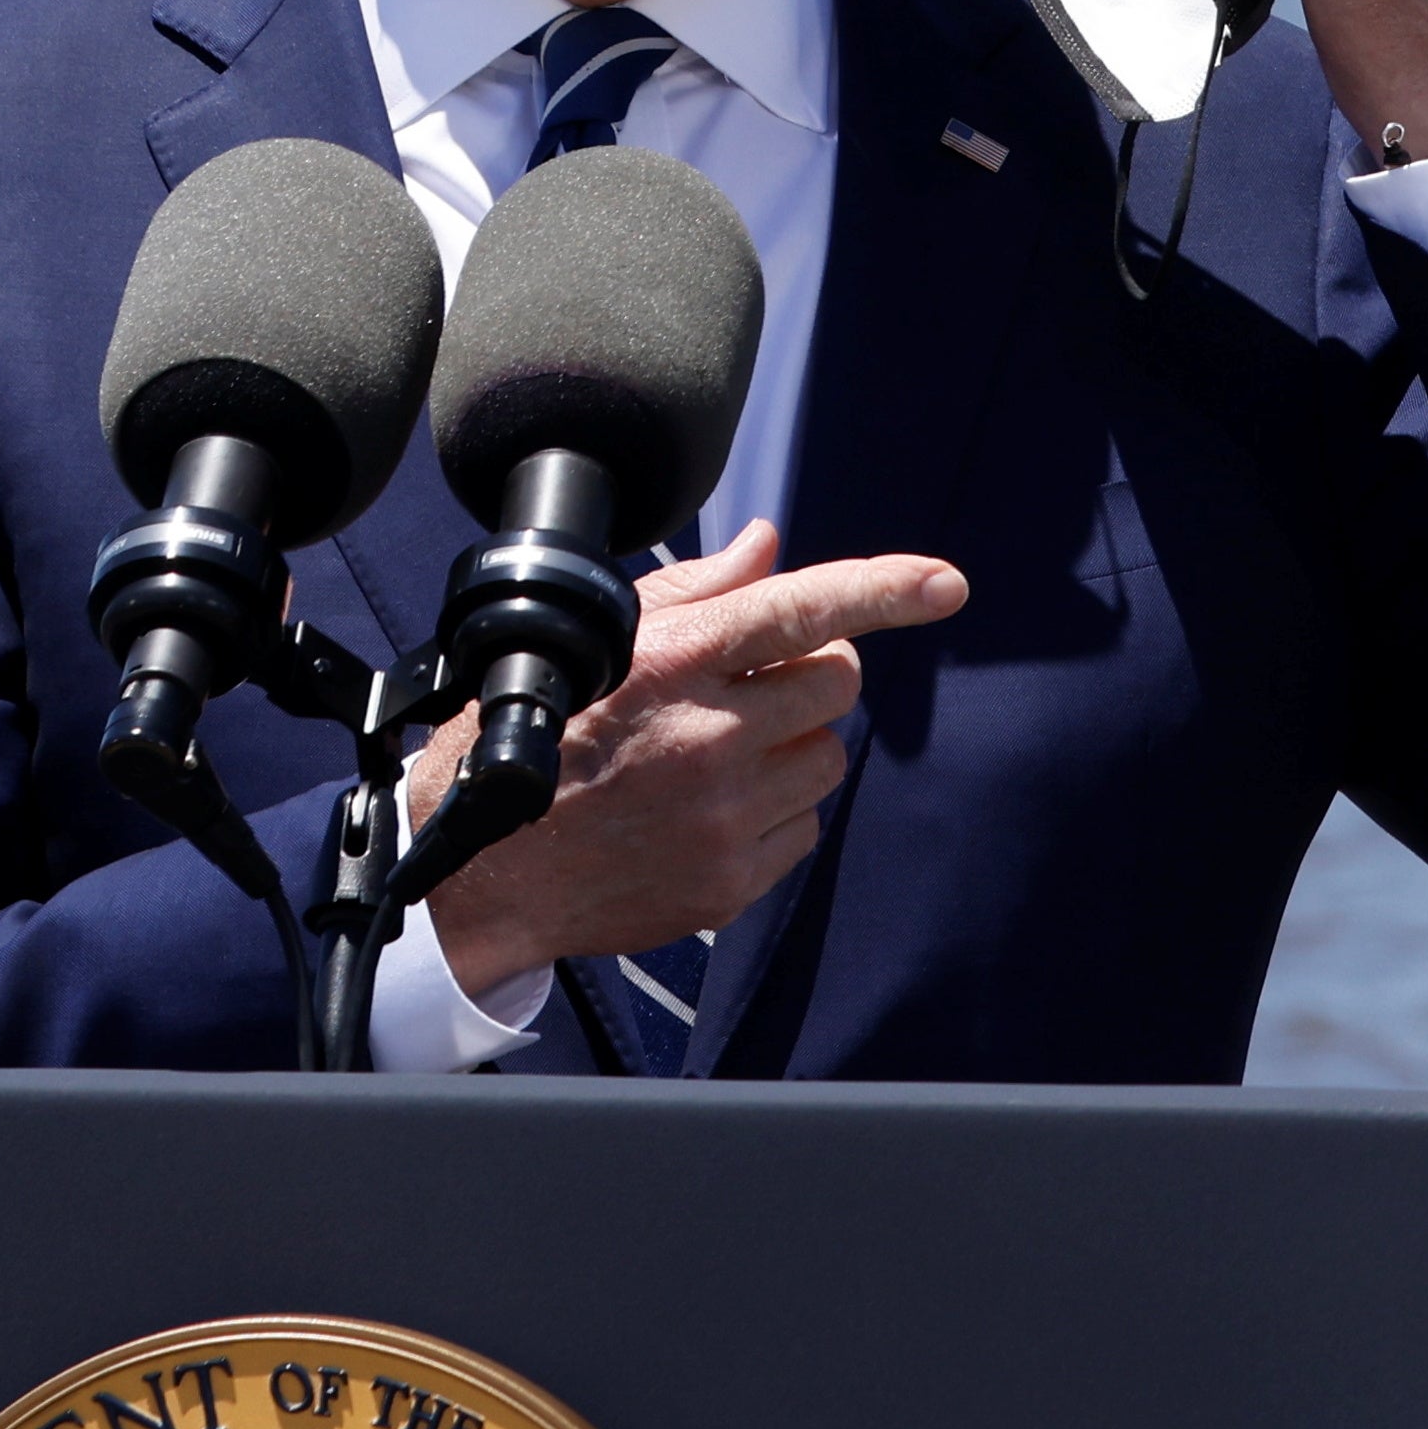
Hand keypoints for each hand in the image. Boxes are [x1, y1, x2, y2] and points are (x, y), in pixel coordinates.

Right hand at [408, 521, 963, 991]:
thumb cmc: (536, 737)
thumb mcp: (596, 644)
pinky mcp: (730, 881)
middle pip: (837, 678)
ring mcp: (723, 816)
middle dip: (811, 671)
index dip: (884, 588)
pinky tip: (710, 810)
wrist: (482, 874)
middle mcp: (707, 736)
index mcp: (672, 662)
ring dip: (794, 743)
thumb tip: (770, 547)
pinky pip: (805, 826)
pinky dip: (775, 812)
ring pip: (829, 754)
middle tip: (753, 686)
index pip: (801, 607)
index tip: (946, 583)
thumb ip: (696, 592)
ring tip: (719, 754)